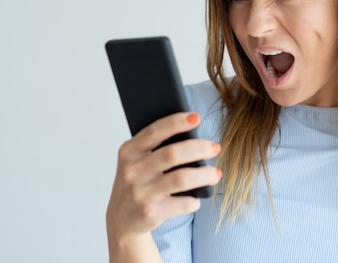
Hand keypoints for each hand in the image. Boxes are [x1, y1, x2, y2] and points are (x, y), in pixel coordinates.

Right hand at [106, 112, 221, 249]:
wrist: (121, 220)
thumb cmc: (138, 182)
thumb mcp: (138, 161)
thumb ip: (157, 148)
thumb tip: (194, 135)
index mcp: (129, 151)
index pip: (154, 131)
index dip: (176, 122)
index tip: (196, 117)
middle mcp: (132, 171)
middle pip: (172, 154)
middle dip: (198, 148)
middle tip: (215, 147)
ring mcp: (140, 193)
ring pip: (181, 178)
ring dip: (204, 174)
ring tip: (216, 173)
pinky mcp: (150, 213)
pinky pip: (181, 203)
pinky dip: (194, 200)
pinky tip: (197, 198)